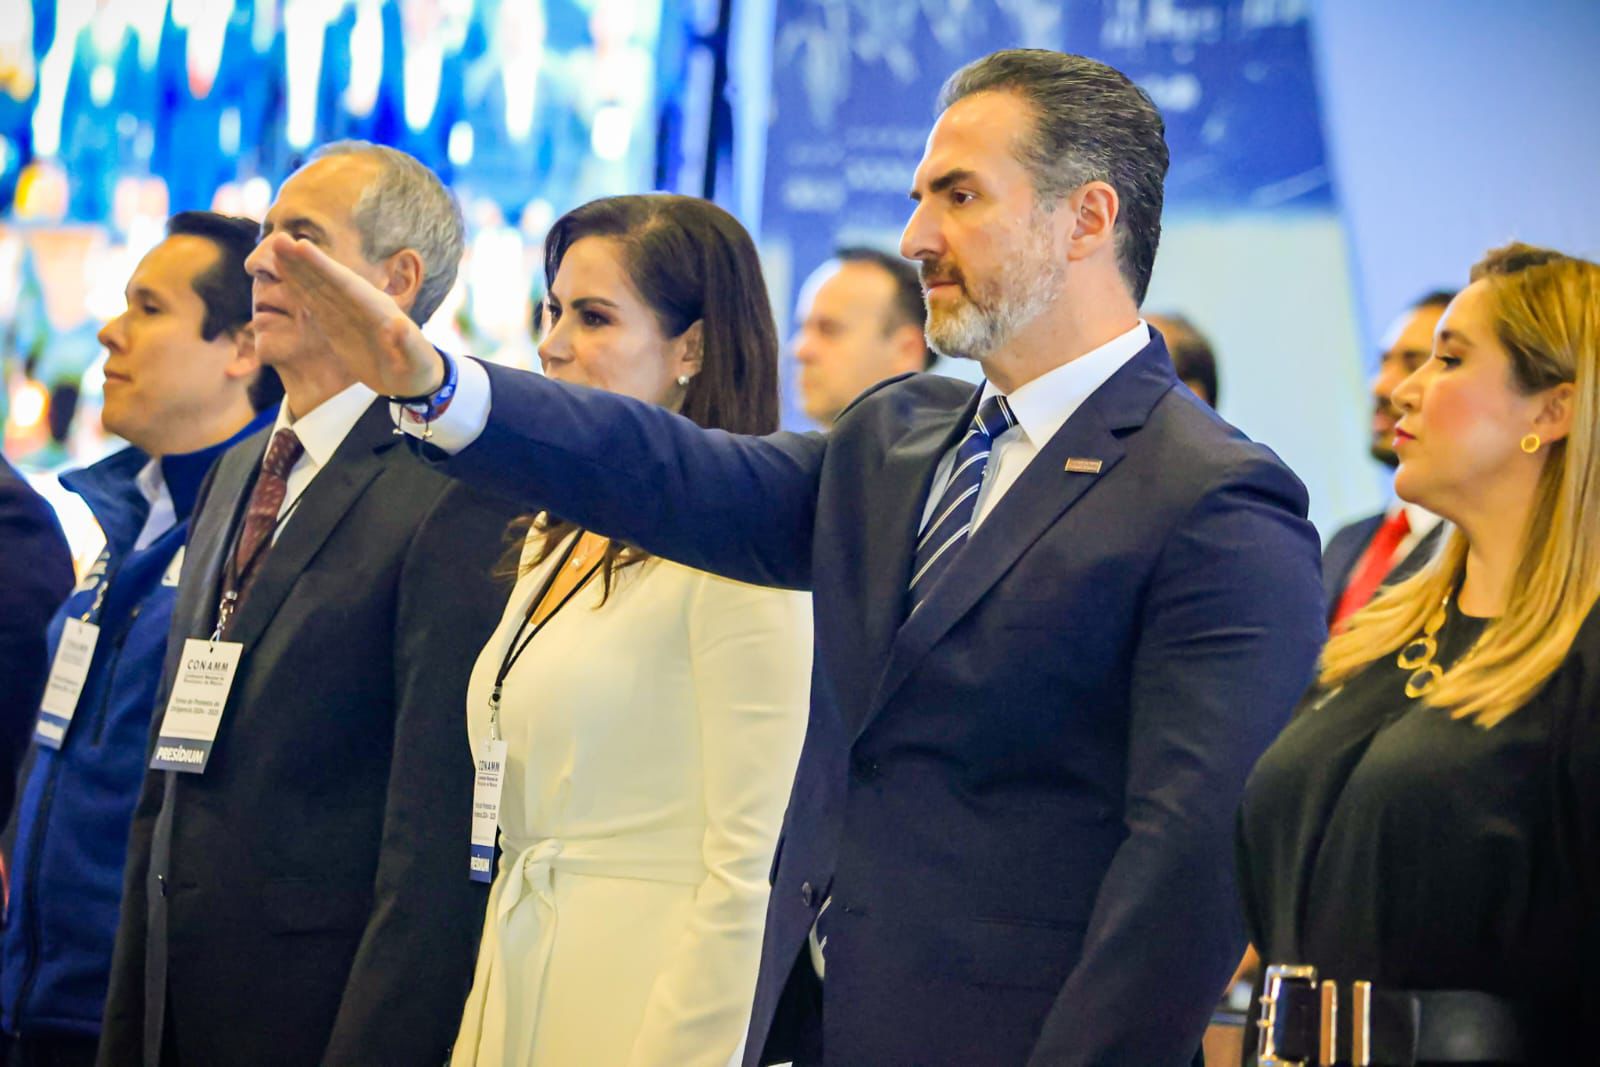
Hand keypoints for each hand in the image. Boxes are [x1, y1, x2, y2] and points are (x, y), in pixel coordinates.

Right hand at [266, 233, 444, 396]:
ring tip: (277, 248)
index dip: (325, 267)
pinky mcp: (338, 326)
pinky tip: (285, 275)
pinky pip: (315, 303)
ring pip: (318, 287)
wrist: (414, 381)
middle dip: (305, 261)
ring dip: (298, 270)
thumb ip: (409, 344)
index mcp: (379, 309)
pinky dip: (299, 289)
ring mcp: (348, 314)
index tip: (303, 248)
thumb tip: (400, 325)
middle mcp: (361, 305)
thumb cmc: (418, 370)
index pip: (348, 285)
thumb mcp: (417, 361)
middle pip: (329, 280)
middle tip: (280, 239)